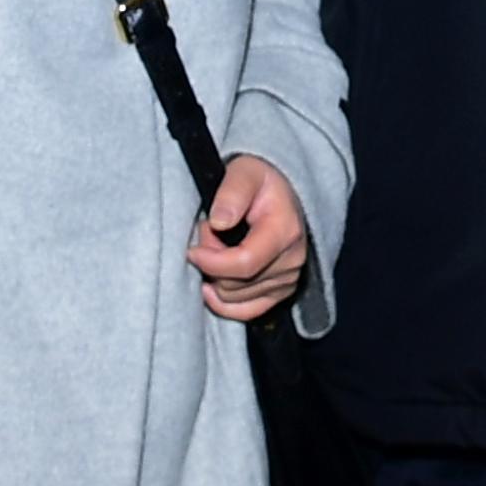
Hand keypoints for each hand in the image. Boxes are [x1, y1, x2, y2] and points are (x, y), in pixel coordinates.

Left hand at [190, 156, 309, 321]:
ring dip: (217, 276)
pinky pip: (247, 312)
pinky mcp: (281, 291)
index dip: (212, 262)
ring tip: (218, 246)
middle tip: (208, 234)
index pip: (245, 264)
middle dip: (212, 262)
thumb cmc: (261, 181)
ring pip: (235, 298)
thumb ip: (232, 193)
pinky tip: (211, 286)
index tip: (192, 250)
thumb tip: (218, 222)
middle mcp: (292, 260)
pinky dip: (224, 303)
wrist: (283, 191)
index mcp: (285, 230)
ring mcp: (288, 279)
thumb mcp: (245, 172)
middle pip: (236, 283)